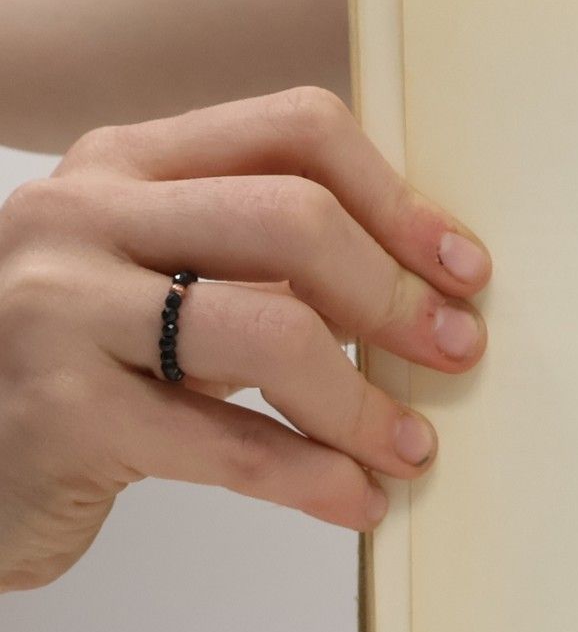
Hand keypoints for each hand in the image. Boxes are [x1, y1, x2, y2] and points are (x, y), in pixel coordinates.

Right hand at [0, 87, 489, 592]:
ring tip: (411, 447)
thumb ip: (260, 262)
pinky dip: (315, 478)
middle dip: (395, 293)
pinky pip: (231, 444)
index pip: (295, 130)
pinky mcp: (61, 411)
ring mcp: (60, 307)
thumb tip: (425, 287)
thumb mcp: (160, 284)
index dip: (399, 200)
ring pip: (272, 331)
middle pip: (294, 217)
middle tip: (454, 352)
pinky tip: (357, 500)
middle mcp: (83, 215)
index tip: (462, 269)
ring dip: (365, 401)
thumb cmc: (82, 369)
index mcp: (125, 164)